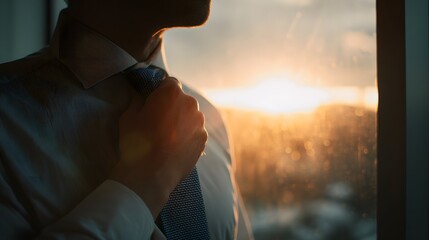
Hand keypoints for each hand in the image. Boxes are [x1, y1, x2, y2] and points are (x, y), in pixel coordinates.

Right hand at [110, 77, 207, 217]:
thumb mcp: (129, 115)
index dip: (161, 91)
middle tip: (160, 121)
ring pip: (191, 116)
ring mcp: (200, 122)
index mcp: (172, 92)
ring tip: (168, 137)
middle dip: (173, 106)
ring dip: (182, 121)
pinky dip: (188, 135)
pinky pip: (195, 131)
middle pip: (182, 100)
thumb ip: (139, 101)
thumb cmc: (136, 141)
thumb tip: (142, 97)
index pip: (169, 83)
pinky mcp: (203, 139)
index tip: (154, 102)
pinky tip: (176, 147)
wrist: (151, 174)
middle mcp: (190, 103)